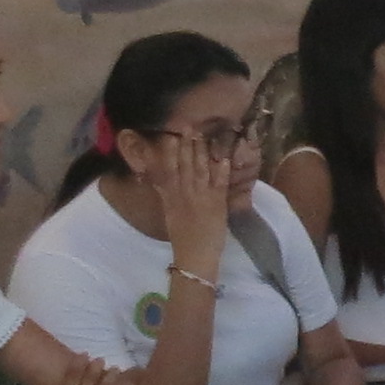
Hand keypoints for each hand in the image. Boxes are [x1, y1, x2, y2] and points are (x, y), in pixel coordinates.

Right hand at [152, 141, 233, 270]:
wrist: (194, 258)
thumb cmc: (183, 239)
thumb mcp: (170, 213)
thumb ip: (167, 195)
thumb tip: (161, 180)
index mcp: (172, 197)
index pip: (168, 170)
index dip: (170, 152)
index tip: (170, 135)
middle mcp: (184, 194)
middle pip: (184, 166)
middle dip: (186, 146)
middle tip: (188, 126)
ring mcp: (201, 198)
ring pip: (200, 170)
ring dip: (202, 152)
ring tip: (203, 135)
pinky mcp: (216, 204)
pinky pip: (219, 184)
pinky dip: (221, 170)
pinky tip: (224, 157)